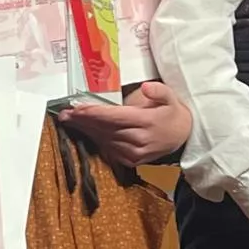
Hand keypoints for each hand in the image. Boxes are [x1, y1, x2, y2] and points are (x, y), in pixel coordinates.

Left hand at [57, 81, 192, 165]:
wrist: (184, 137)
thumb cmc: (173, 114)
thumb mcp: (172, 97)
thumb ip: (159, 91)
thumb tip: (146, 87)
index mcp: (147, 122)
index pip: (114, 117)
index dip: (93, 113)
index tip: (76, 109)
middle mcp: (138, 140)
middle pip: (105, 129)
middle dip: (83, 121)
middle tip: (65, 114)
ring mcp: (134, 153)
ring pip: (104, 139)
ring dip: (87, 131)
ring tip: (71, 121)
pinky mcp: (131, 160)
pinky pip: (109, 149)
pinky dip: (97, 140)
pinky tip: (87, 132)